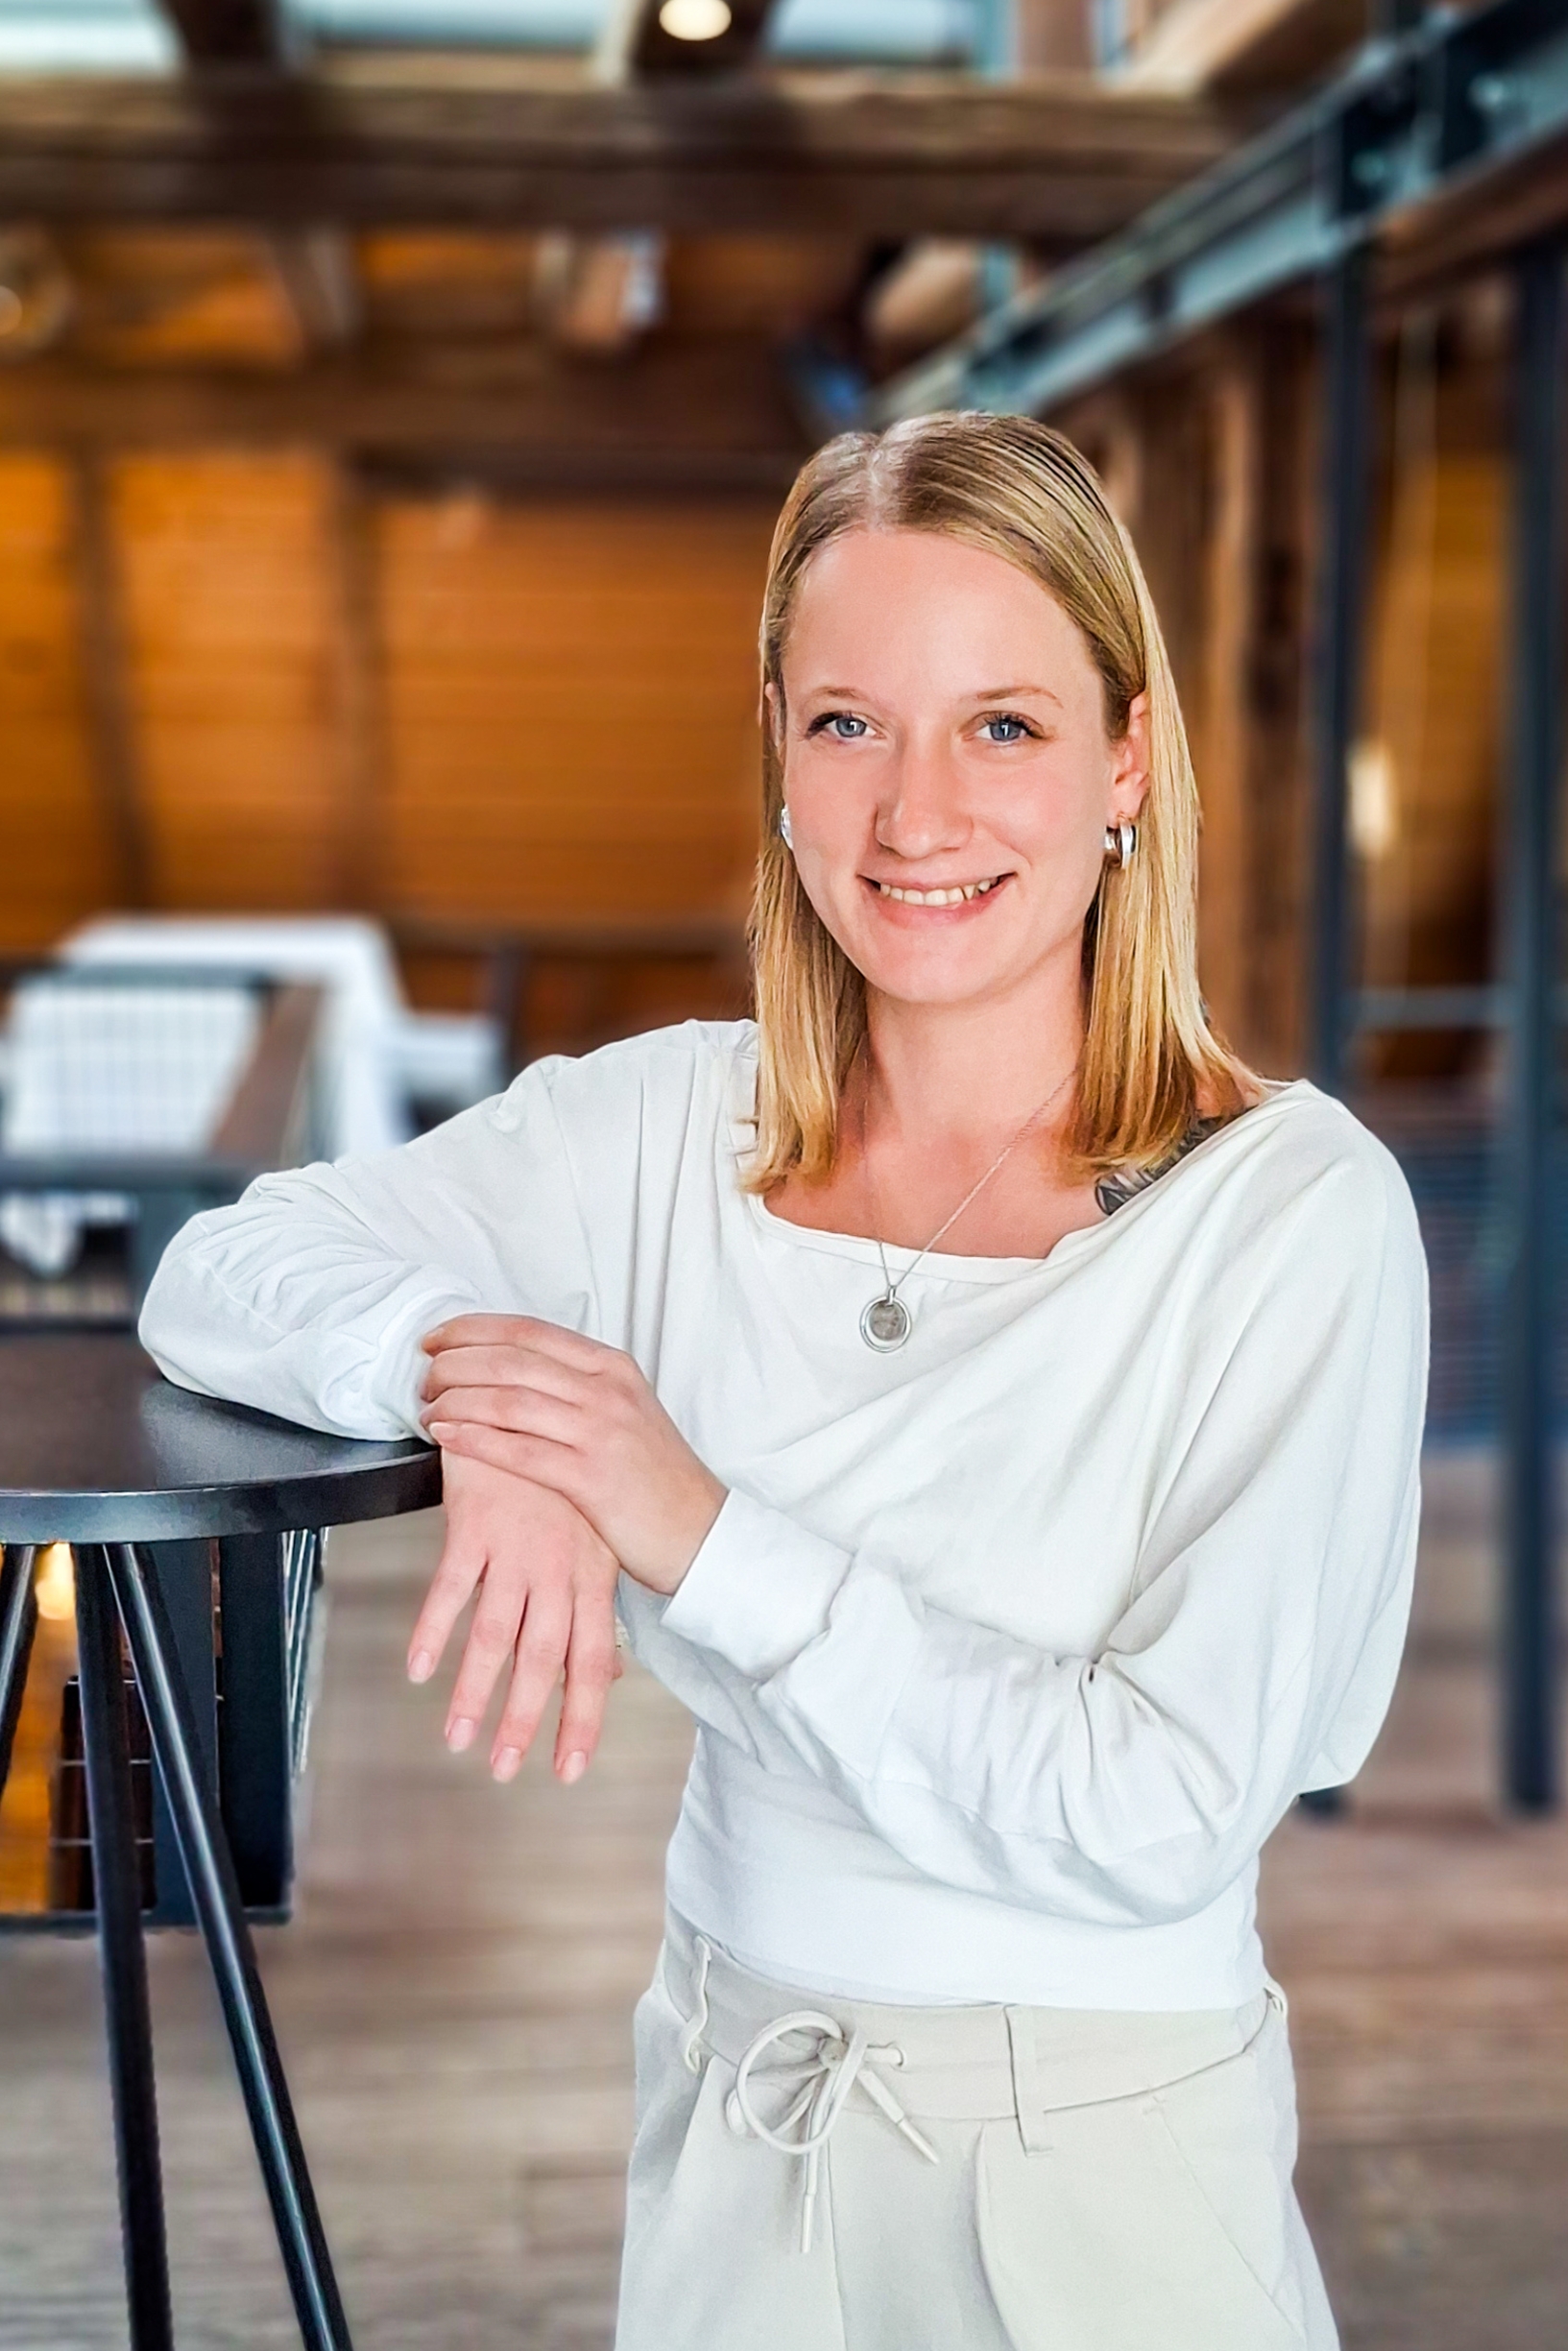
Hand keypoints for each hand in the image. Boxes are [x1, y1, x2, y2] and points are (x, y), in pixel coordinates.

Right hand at [407, 1448, 622, 1784]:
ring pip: (497, 1633)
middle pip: (546, 1658)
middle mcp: (560, 1568)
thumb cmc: (558, 1483)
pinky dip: (435, 1629)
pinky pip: (452, 1586)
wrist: (526, 1404)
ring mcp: (519, 1546)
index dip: (583, 1717)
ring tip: (456, 1739)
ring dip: (475, 1690)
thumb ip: (596, 1614)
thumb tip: (613, 1675)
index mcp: (593, 1576)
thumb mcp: (592, 1544)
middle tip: (505, 1770)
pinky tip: (419, 1669)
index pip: (594, 1660)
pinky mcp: (477, 1523)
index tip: (568, 1770)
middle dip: (527, 1720)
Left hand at [418, 1314, 726, 1596]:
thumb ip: (577, 1389)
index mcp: (612, 1367)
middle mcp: (606, 1389)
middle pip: (512, 1359)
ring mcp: (600, 1430)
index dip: (473, 1329)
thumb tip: (514, 1374)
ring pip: (509, 1399)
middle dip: (456, 1361)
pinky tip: (446, 1436)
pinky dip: (474, 1438)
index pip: (529, 1331)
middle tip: (424, 1374)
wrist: (700, 1532)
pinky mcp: (590, 1476)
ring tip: (427, 1407)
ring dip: (456, 1399)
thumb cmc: (656, 1480)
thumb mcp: (625, 1413)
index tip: (438, 1337)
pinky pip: (517, 1449)